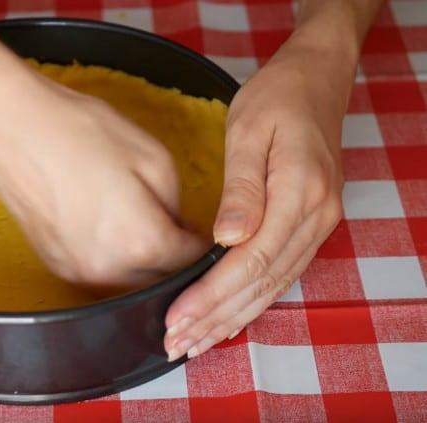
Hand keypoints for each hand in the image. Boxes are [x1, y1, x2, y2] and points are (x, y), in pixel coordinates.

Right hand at [0, 70, 206, 289]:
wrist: (11, 126)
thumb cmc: (80, 132)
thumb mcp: (152, 155)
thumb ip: (175, 202)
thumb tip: (176, 226)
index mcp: (140, 242)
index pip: (188, 260)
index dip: (199, 243)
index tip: (199, 228)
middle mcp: (108, 268)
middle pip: (157, 277)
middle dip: (170, 255)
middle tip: (170, 223)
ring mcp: (76, 270)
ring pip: (126, 279)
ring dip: (138, 259)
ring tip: (134, 220)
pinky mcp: (53, 263)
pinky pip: (96, 271)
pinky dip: (109, 256)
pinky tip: (102, 222)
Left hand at [163, 40, 351, 359]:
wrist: (316, 81)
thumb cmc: (277, 99)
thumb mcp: (249, 133)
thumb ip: (241, 189)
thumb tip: (227, 239)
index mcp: (299, 194)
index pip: (251, 260)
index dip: (211, 295)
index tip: (177, 317)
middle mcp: (315, 218)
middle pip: (261, 283)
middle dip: (215, 318)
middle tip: (174, 343)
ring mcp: (317, 225)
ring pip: (272, 287)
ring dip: (231, 319)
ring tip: (193, 343)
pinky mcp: (309, 226)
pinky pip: (280, 275)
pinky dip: (251, 302)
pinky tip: (227, 320)